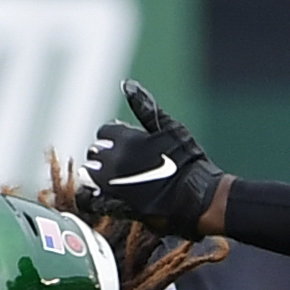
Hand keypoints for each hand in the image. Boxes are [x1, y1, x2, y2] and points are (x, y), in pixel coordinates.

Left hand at [81, 80, 224, 234]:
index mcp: (126, 138)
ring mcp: (113, 183)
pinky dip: (94, 197)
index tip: (126, 146)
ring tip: (116, 180)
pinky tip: (105, 196)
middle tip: (123, 165)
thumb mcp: (171, 128)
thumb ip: (145, 106)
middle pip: (96, 152)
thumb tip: (127, 85)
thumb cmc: (189, 161)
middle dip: (105, 156)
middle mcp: (115, 159)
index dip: (114, 138)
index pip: (105, 132)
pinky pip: (92, 199)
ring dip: (99, 175)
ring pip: (90, 174)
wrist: (199, 198)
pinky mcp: (115, 205)